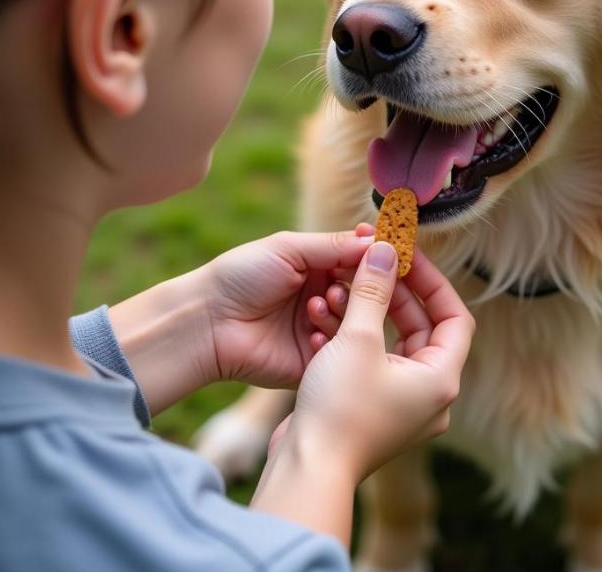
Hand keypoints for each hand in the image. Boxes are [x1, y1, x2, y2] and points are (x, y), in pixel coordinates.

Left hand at [199, 227, 378, 388]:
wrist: (207, 324)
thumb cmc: (241, 276)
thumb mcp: (288, 249)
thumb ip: (334, 245)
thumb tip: (378, 239)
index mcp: (319, 267)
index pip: (362, 260)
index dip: (378, 256)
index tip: (394, 252)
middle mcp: (325, 297)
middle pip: (366, 291)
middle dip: (364, 285)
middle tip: (346, 282)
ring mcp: (322, 330)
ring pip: (357, 320)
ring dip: (343, 309)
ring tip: (317, 305)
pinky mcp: (316, 362)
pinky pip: (341, 352)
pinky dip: (332, 339)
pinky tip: (311, 330)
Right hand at [269, 240, 475, 482]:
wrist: (307, 470)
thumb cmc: (339, 408)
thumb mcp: (358, 339)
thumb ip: (373, 291)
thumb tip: (386, 250)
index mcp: (441, 379)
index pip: (454, 316)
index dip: (432, 281)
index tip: (407, 256)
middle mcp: (429, 395)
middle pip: (422, 328)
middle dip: (393, 293)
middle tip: (371, 264)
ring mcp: (401, 406)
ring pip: (392, 344)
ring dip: (367, 313)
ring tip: (339, 287)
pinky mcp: (373, 411)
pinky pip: (372, 363)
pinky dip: (354, 339)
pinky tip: (324, 319)